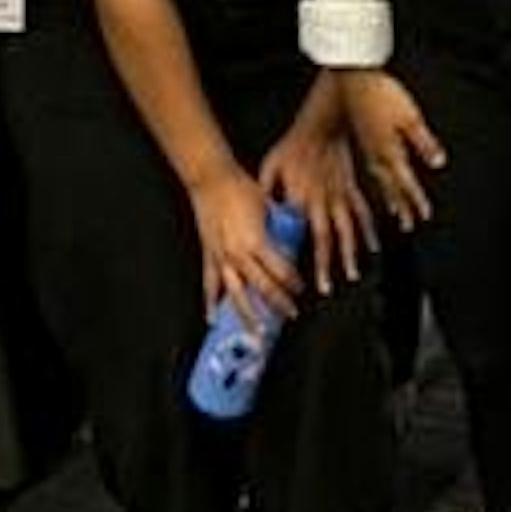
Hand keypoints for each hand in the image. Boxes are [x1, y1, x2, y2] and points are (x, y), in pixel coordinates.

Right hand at [190, 163, 302, 329]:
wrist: (212, 179)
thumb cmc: (241, 188)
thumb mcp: (269, 207)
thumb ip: (280, 226)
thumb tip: (292, 235)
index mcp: (257, 241)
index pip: (281, 270)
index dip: (293, 282)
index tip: (301, 288)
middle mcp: (240, 254)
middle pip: (262, 287)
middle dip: (278, 303)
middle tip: (290, 314)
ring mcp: (222, 258)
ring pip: (236, 294)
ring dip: (247, 315)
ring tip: (256, 332)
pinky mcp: (209, 255)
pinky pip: (210, 284)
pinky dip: (211, 303)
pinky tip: (213, 319)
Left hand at [262, 110, 372, 291]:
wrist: (322, 123)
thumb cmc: (294, 144)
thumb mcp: (271, 166)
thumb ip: (267, 191)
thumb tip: (264, 213)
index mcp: (301, 197)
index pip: (297, 234)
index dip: (294, 252)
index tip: (294, 273)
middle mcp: (323, 201)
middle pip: (326, 239)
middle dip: (327, 265)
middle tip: (327, 287)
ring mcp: (340, 195)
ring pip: (348, 230)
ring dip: (351, 254)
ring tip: (352, 273)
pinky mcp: (352, 188)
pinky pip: (363, 213)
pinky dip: (370, 231)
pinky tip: (374, 246)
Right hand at [338, 69, 443, 236]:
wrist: (354, 78)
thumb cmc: (382, 94)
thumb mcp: (411, 118)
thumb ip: (425, 143)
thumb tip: (438, 162)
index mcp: (389, 150)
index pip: (406, 182)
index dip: (415, 200)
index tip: (423, 215)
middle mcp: (377, 153)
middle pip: (392, 186)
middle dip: (402, 205)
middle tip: (407, 224)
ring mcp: (368, 146)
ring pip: (381, 179)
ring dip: (390, 195)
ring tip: (395, 209)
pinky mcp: (364, 136)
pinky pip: (373, 167)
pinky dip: (380, 178)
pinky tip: (381, 175)